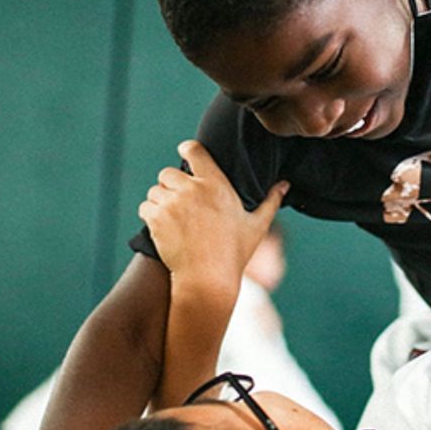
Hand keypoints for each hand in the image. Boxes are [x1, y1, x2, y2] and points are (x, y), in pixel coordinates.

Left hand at [138, 140, 288, 285]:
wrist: (207, 280)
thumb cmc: (234, 253)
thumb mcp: (256, 226)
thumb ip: (271, 201)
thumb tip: (285, 184)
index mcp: (216, 185)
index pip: (193, 151)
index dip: (186, 150)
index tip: (185, 153)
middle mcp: (191, 190)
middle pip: (168, 172)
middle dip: (171, 184)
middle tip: (181, 201)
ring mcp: (172, 204)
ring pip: (155, 190)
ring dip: (160, 200)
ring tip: (174, 218)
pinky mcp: (156, 219)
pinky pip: (145, 207)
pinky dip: (151, 215)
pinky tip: (164, 226)